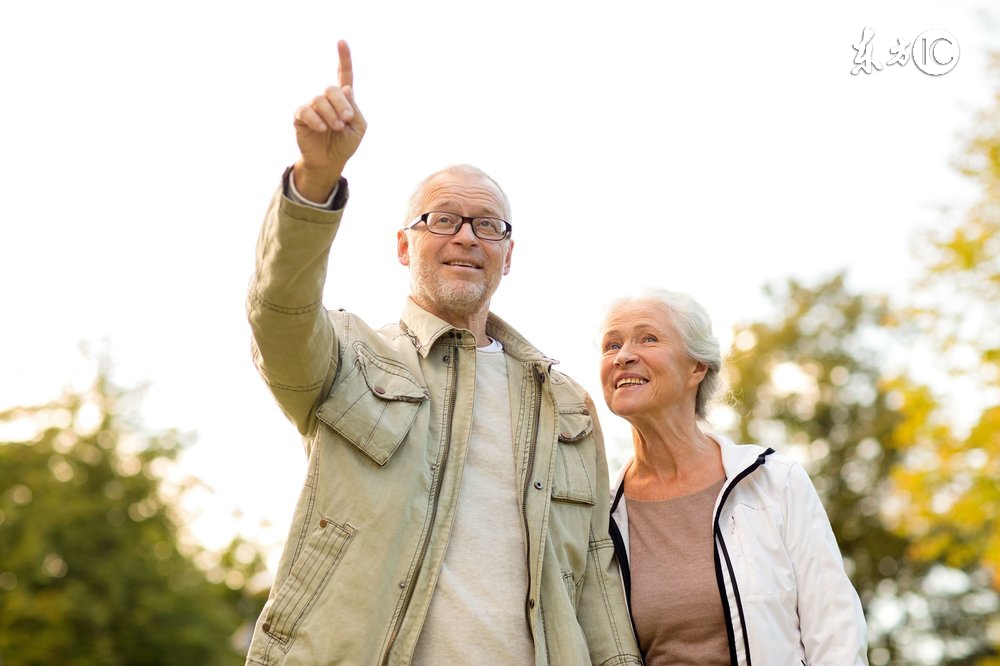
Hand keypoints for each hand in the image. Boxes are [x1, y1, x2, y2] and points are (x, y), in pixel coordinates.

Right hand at [292, 40, 366, 201]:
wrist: (330, 161)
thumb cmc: (345, 144)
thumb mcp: (358, 127)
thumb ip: (354, 108)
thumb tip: (345, 89)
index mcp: (343, 99)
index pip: (343, 75)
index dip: (343, 58)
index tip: (341, 42)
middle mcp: (326, 100)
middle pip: (332, 89)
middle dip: (341, 104)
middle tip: (346, 120)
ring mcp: (312, 107)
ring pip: (320, 100)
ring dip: (331, 114)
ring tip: (335, 128)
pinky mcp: (301, 117)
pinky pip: (307, 111)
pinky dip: (317, 119)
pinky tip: (323, 128)